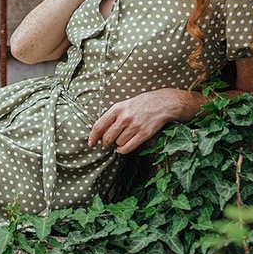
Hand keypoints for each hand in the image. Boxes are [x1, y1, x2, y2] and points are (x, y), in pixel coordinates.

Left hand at [88, 88, 202, 154]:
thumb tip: (100, 132)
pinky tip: (123, 148)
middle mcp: (125, 117)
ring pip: (118, 143)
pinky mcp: (144, 134)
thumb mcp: (124, 105)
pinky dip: (123, 150)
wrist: (162, 103)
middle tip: (106, 144)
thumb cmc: (141, 104)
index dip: (93, 137)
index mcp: (117, 108)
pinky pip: (128, 147)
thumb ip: (112, 117)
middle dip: (105, 143)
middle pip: (107, 137)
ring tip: (121, 140)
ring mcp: (135, 126)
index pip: (99, 126)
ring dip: (117, 145)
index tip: (91, 143)